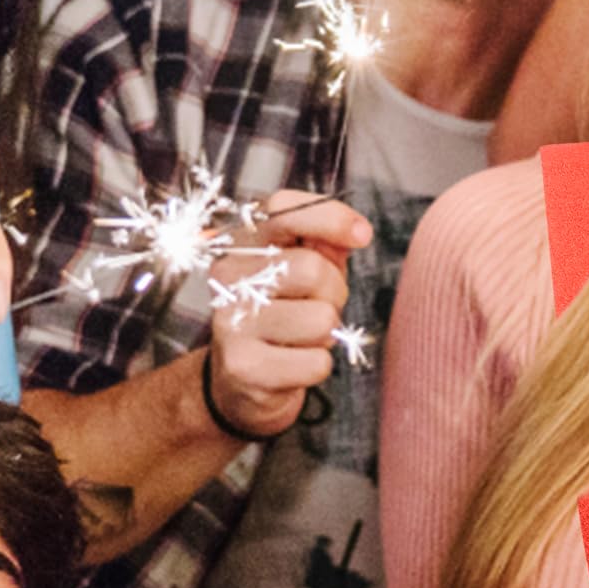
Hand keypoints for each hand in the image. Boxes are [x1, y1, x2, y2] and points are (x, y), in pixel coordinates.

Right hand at [206, 190, 370, 438]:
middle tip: (317, 305)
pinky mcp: (243, 366)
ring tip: (302, 336)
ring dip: (326, 333)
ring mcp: (230, 321)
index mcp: (243, 242)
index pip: (283, 208)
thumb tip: (356, 232)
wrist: (240, 379)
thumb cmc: (284, 310)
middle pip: (312, 269)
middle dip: (333, 292)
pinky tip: (292, 364)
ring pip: (320, 320)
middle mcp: (227, 276)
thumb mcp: (305, 266)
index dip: (331, 217)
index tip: (361, 235)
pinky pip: (317, 362)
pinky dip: (317, 366)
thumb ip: (326, 240)